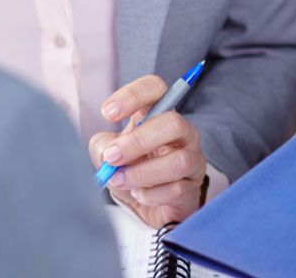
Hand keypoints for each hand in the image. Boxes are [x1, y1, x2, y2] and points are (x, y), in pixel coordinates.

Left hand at [90, 75, 208, 227]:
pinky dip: (151, 194)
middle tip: (112, 157)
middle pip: (172, 123)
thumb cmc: (130, 171)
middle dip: (138, 141)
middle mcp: (181, 132)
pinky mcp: (193, 188)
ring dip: (143, 173)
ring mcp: (192, 159)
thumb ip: (102, 148)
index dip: (133, 95)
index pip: (155, 88)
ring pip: (179, 160)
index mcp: (157, 115)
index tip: (108, 113)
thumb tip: (107, 152)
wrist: (147, 207)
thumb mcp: (108, 155)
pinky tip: (139, 195)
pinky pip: (177, 189)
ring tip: (120, 180)